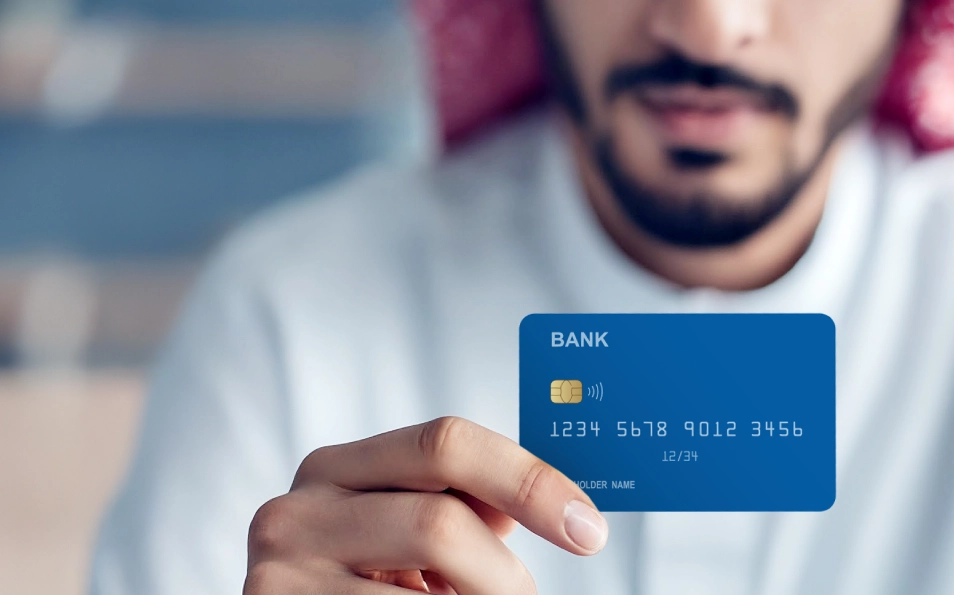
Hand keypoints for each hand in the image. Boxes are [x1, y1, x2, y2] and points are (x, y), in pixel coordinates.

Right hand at [244, 417, 607, 593]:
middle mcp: (297, 508)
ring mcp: (279, 570)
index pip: (445, 442)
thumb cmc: (368, 592)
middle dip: (504, 574)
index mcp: (337, 468)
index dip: (528, 479)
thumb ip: (463, 507)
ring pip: (427, 579)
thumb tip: (563, 502)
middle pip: (440, 520)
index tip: (588, 529)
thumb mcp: (407, 540)